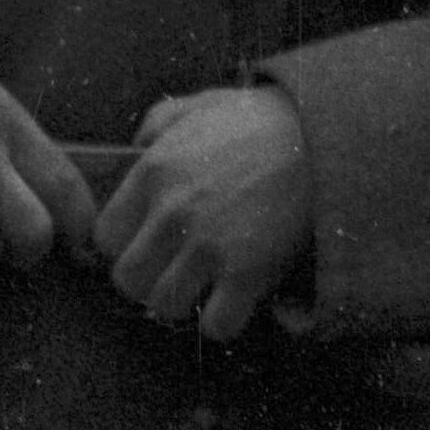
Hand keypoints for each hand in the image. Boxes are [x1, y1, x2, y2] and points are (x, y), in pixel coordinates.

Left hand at [97, 84, 315, 340]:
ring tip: (205, 286)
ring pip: (165, 307)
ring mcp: (208, 246)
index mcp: (153, 172)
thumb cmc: (263, 121)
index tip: (147, 243)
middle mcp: (172, 213)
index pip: (105, 236)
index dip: (125, 245)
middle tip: (173, 271)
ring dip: (185, 302)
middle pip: (127, 280)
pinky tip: (236, 299)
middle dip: (147, 280)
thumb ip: (161, 120)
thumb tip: (137, 144)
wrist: (324, 138)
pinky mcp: (248, 273)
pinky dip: (224, 321)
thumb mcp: (204, 104)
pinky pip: (216, 325)